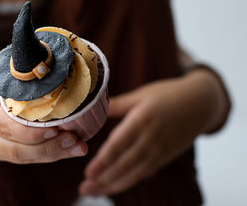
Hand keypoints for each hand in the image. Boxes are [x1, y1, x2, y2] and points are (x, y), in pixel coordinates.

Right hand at [0, 67, 87, 163]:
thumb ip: (19, 76)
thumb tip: (55, 67)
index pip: (6, 127)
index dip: (33, 133)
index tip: (58, 128)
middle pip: (17, 150)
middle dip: (49, 148)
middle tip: (76, 140)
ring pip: (24, 159)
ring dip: (54, 154)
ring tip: (79, 147)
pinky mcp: (1, 155)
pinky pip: (27, 159)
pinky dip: (49, 155)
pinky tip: (69, 149)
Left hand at [79, 69, 224, 195]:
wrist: (202, 103)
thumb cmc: (168, 94)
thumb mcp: (141, 94)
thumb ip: (117, 104)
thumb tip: (91, 105)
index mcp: (142, 120)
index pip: (119, 145)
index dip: (103, 161)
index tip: (88, 173)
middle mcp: (151, 138)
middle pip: (124, 165)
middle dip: (103, 179)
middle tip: (84, 189)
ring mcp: (160, 150)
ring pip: (134, 173)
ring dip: (113, 185)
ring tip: (94, 192)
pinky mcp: (166, 156)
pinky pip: (145, 172)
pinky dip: (129, 181)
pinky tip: (114, 186)